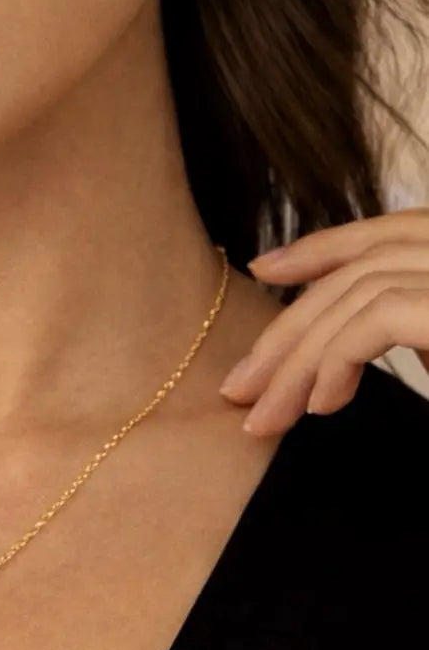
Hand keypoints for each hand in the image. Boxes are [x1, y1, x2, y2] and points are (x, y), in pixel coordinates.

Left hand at [217, 207, 428, 435]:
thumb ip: (416, 326)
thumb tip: (352, 346)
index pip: (387, 234)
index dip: (318, 249)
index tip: (261, 270)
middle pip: (363, 267)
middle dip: (289, 326)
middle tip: (238, 384)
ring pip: (359, 294)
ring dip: (299, 359)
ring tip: (268, 415)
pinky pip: (377, 319)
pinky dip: (336, 361)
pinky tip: (320, 404)